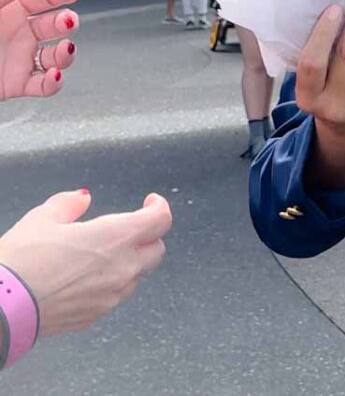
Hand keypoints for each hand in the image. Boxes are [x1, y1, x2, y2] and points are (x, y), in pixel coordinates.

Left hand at [0, 0, 79, 99]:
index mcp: (7, 11)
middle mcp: (17, 34)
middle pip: (55, 24)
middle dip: (67, 22)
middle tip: (67, 23)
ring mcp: (19, 60)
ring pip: (56, 55)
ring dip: (66, 53)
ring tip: (63, 51)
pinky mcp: (16, 85)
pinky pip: (44, 85)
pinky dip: (55, 83)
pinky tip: (53, 76)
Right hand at [0, 190, 171, 335]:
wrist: (1, 309)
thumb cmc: (21, 260)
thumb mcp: (42, 219)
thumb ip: (68, 204)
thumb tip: (83, 198)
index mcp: (116, 237)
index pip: (160, 220)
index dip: (159, 207)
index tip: (149, 202)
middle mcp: (123, 267)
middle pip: (157, 250)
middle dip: (148, 238)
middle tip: (129, 230)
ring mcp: (111, 296)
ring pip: (137, 276)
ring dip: (129, 264)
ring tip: (100, 257)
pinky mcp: (96, 316)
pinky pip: (114, 297)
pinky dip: (109, 285)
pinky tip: (84, 281)